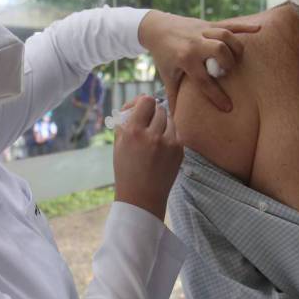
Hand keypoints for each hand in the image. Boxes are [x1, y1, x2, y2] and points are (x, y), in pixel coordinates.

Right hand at [112, 96, 182, 220]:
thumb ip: (126, 121)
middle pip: (159, 108)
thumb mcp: (118, 145)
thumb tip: (136, 103)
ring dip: (162, 123)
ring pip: (169, 119)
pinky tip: (161, 147)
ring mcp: (168, 143)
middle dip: (152, 113)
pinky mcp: (179, 150)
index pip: (146, 101)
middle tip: (146, 123)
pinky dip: (169, 134)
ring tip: (154, 136)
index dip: (143, 103)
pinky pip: (176, 132)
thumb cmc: (126, 170)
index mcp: (134, 131)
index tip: (140, 109)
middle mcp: (152, 135)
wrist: (142, 197)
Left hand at [138, 11, 260, 111]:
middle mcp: (195, 44)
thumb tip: (174, 120)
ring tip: (236, 59)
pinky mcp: (209, 23)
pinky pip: (229, 23)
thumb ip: (173, 97)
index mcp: (185, 59)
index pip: (204, 80)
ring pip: (225, 35)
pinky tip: (259, 30)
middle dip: (227, 62)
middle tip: (226, 72)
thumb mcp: (167, 77)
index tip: (228, 107)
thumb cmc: (164, 56)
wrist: (157, 28)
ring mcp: (203, 31)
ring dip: (235, 47)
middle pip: (219, 50)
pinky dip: (245, 27)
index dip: (217, 96)